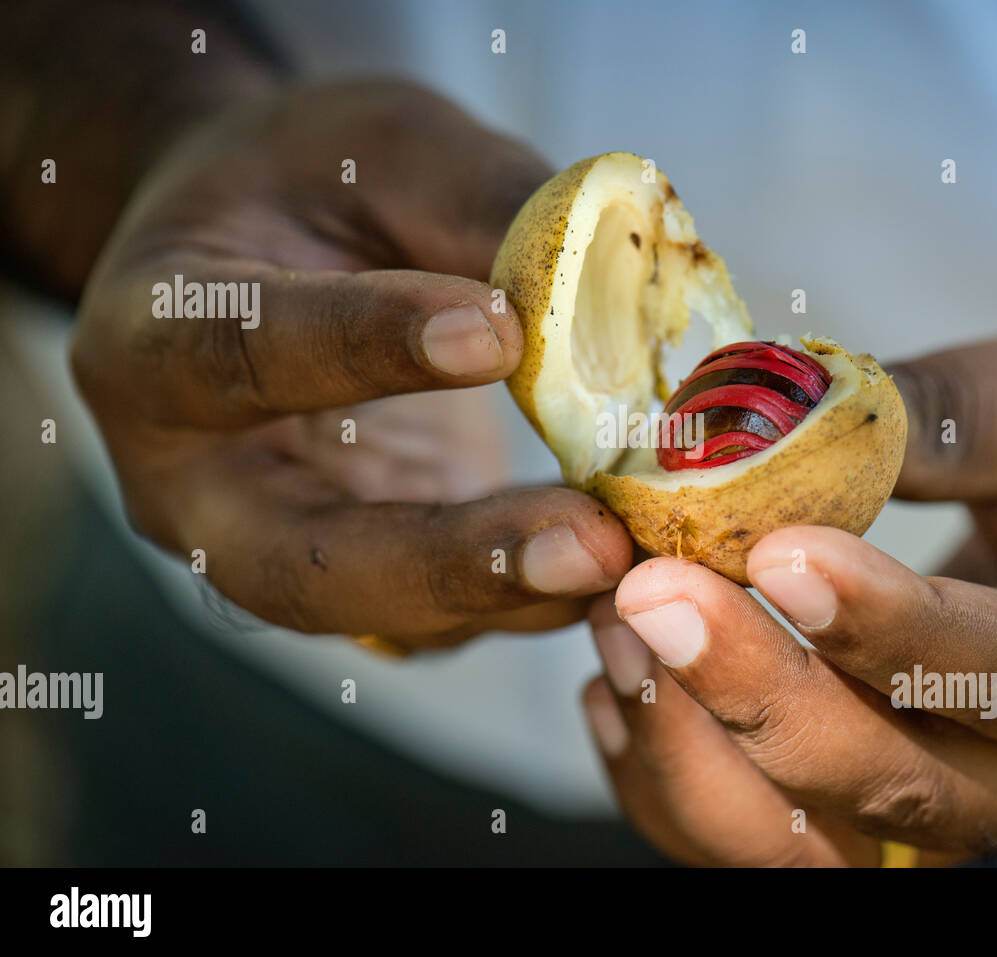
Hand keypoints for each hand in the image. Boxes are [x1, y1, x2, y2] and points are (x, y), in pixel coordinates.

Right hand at [72, 79, 632, 648]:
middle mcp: (194, 476)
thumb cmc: (310, 186)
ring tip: (635, 556)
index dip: (369, 345)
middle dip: (450, 564)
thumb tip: (615, 292)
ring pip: (381, 615)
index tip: (499, 332)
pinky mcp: (356, 575)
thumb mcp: (380, 147)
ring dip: (515, 598)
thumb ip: (477, 202)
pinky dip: (534, 602)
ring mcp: (272, 546)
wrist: (267, 256)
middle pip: (301, 561)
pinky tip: (625, 565)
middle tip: (590, 546)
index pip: (247, 351)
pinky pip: (439, 620)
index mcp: (157, 334)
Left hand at [583, 324, 996, 862]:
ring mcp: (975, 810)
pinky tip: (621, 689)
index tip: (781, 551)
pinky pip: (776, 842)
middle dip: (759, 692)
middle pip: (901, 784)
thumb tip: (805, 415)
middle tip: (651, 589)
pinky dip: (683, 780)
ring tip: (621, 623)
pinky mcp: (900, 810)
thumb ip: (973, 410)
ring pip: (820, 847)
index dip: (894, 627)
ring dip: (702, 748)